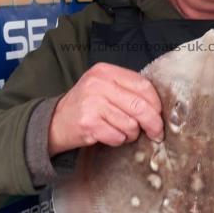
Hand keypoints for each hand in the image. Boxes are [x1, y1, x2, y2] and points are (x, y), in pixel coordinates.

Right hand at [48, 63, 163, 155]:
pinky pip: (117, 136)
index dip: (156, 103)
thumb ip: (127, 90)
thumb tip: (158, 109)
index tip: (159, 115)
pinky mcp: (88, 123)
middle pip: (140, 106)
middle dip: (153, 123)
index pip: (142, 85)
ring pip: (130, 124)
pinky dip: (118, 140)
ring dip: (131, 134)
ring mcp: (92, 103)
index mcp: (105, 71)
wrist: (54, 121)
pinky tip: (109, 135)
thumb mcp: (103, 88)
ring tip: (121, 131)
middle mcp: (98, 84)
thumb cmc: (86, 105)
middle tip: (156, 133)